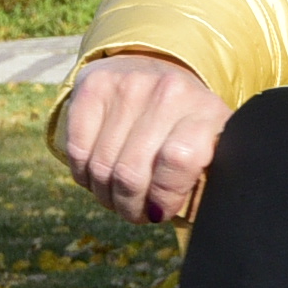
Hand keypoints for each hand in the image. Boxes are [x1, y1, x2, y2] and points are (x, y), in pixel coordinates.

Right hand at [61, 51, 228, 223]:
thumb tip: (171, 216)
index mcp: (207, 113)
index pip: (179, 160)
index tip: (162, 210)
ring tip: (118, 195)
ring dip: (106, 195)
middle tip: (136, 211)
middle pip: (131, 173)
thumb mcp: (210, 155)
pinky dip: (84, 174)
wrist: (155, 71)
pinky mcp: (94, 85)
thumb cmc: (185, 129)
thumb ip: (202, 186)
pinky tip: (98, 173)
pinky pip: (76, 151)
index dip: (164, 197)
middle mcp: (168, 92)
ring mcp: (128, 85)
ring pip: (100, 167)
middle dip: (129, 206)